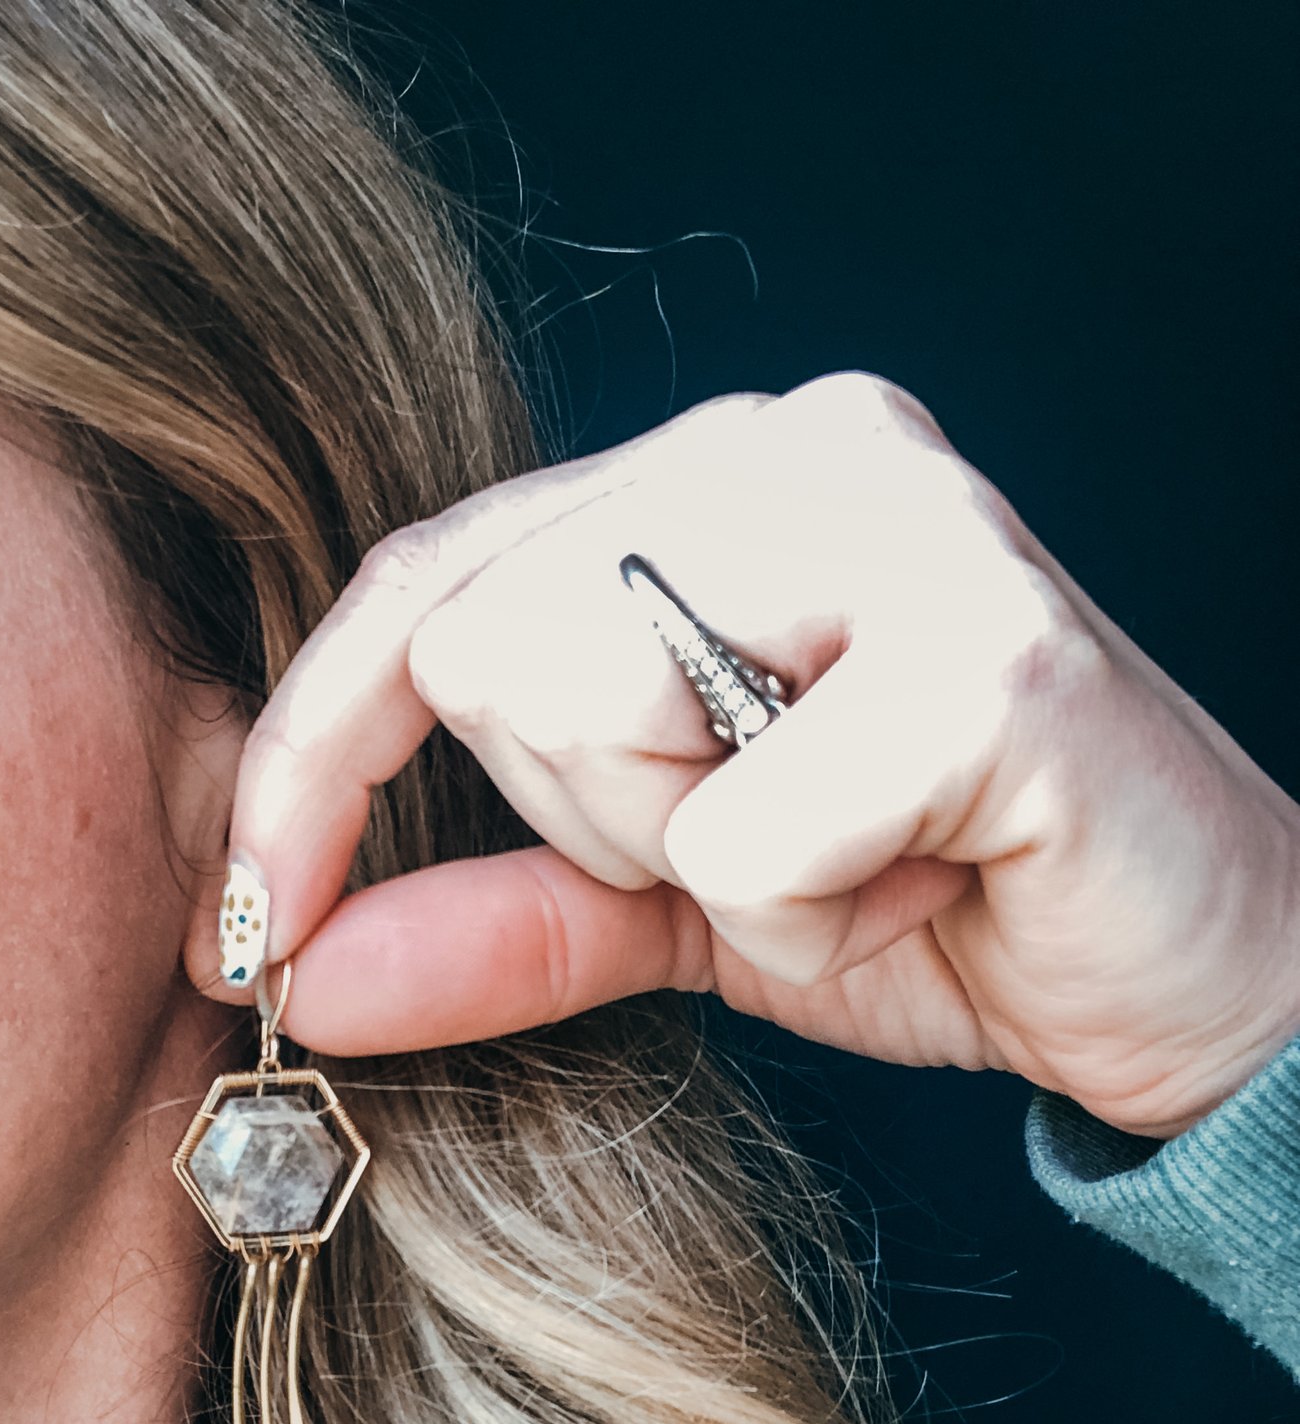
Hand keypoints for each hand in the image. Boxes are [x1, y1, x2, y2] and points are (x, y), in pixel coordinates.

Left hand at [196, 372, 1299, 1139]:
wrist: (1179, 975)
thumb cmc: (930, 903)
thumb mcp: (676, 908)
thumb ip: (496, 914)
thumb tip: (294, 970)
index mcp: (708, 479)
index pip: (427, 581)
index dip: (314, 759)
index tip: (247, 920)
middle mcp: (793, 446)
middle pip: (488, 648)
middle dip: (602, 821)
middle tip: (773, 849)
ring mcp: (902, 521)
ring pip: (592, 708)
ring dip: (709, 868)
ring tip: (859, 856)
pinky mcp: (989, 650)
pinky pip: (747, 836)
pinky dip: (811, 927)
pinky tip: (928, 885)